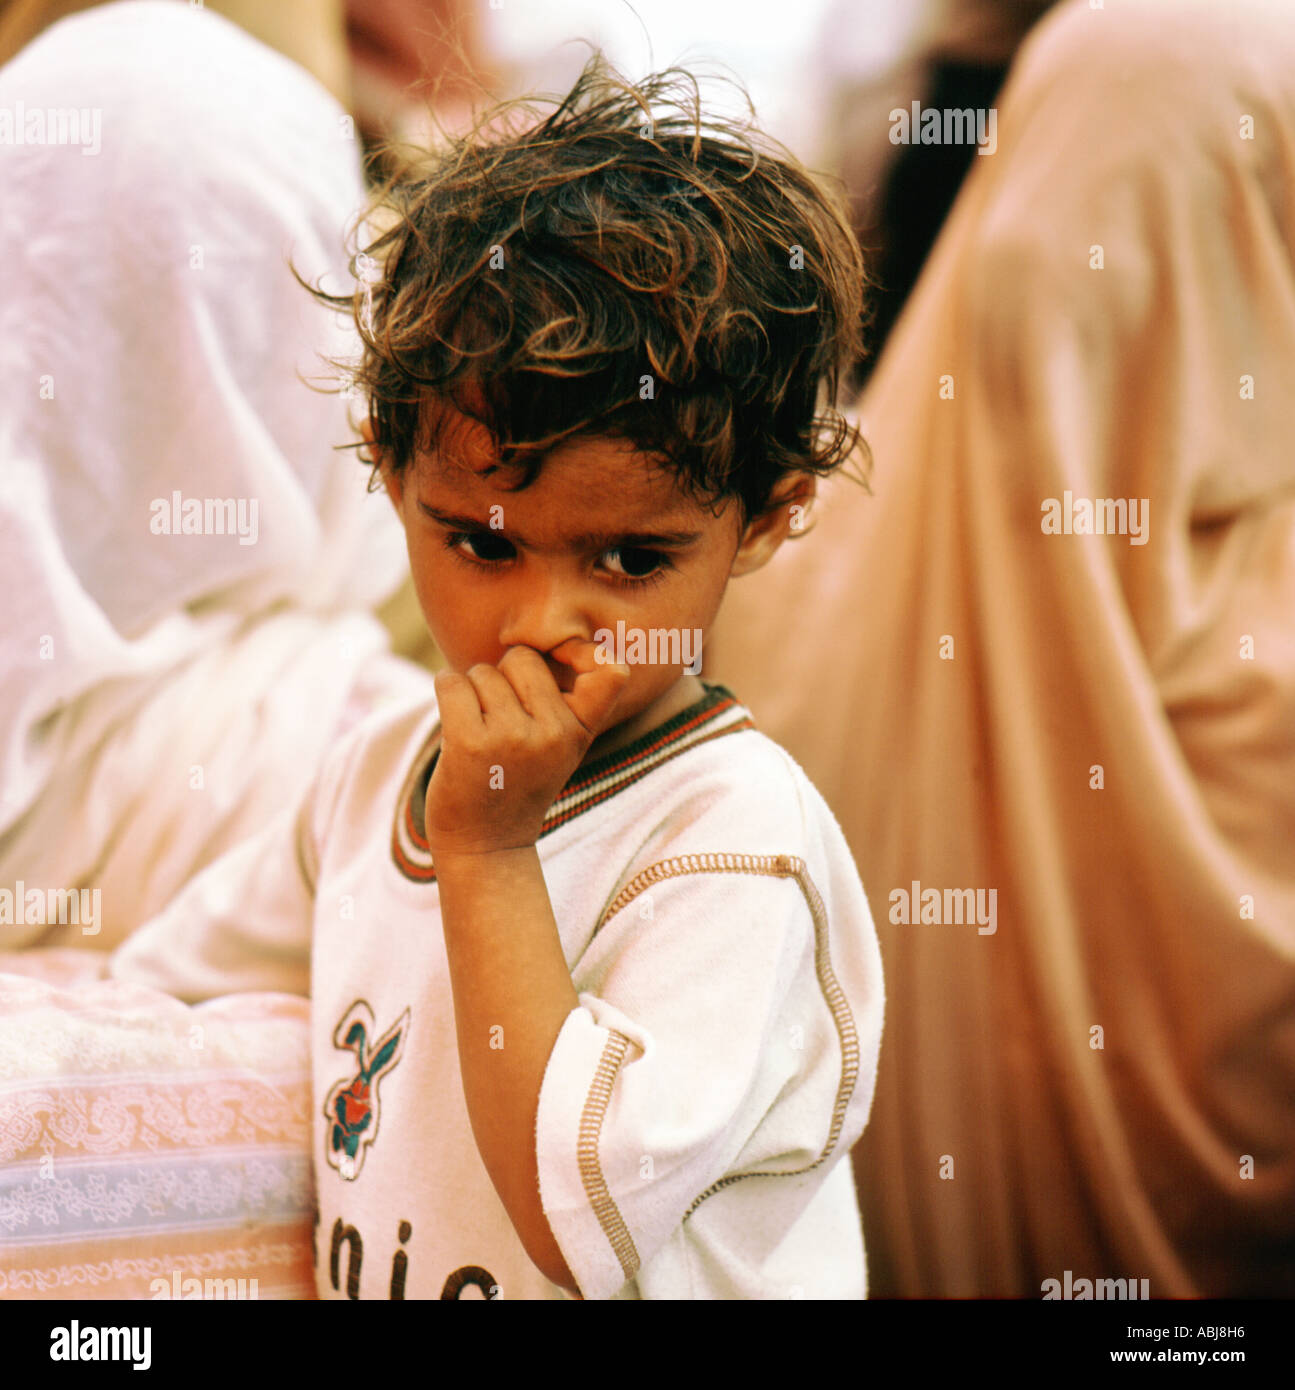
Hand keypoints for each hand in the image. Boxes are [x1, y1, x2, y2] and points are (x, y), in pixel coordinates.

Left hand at [425, 640, 630, 857]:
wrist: (486, 845)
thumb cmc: (517, 783)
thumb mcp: (559, 747)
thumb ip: (559, 701)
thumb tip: (533, 638)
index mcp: (581, 731)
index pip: (610, 671)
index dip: (584, 651)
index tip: (565, 658)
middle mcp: (554, 733)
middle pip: (522, 657)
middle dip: (502, 676)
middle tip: (500, 719)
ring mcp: (513, 738)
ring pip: (482, 672)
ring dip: (471, 693)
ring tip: (479, 733)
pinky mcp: (470, 744)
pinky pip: (451, 682)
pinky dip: (446, 692)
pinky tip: (453, 722)